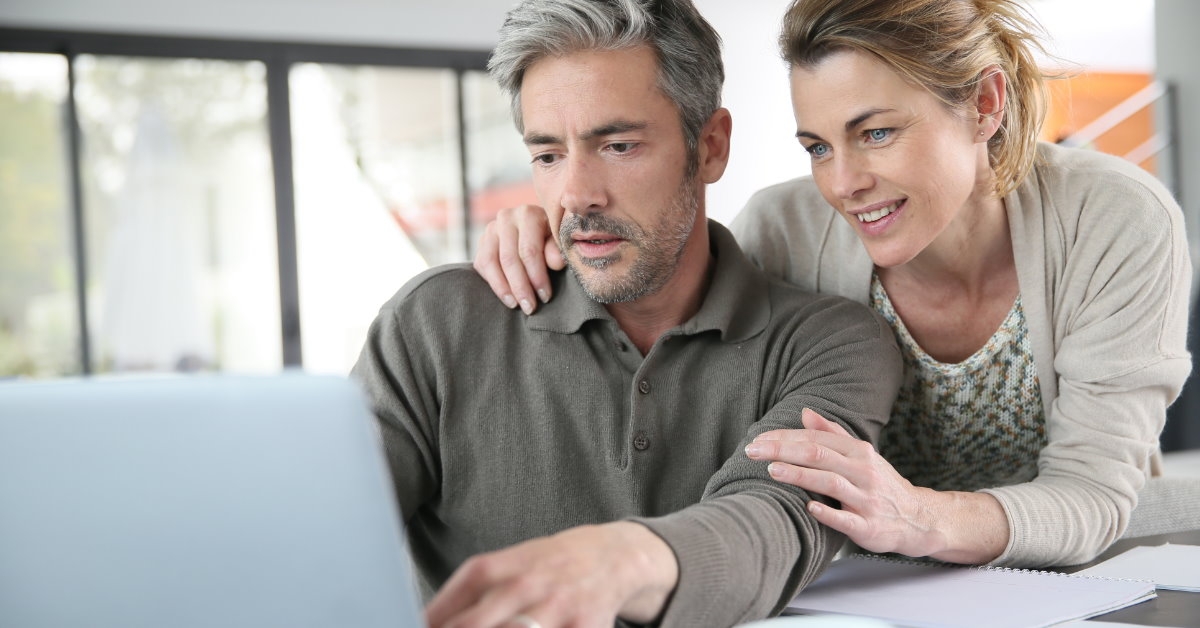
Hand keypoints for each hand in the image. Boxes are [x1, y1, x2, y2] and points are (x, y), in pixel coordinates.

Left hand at [425, 522, 677, 627]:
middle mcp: (528, 585)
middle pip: (479, 623)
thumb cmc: (551, 564)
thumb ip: (469, 592)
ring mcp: (556, 609)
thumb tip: (427, 621)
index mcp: (504, 566)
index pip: (459, 596)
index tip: (409, 625)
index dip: (435, 617)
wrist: (614, 556)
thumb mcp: (509, 564)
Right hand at [473, 204, 565, 314]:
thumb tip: (556, 263)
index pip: (529, 250)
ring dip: (504, 288)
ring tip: (516, 305)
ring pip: (492, 263)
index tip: (545, 297)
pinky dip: (494, 284)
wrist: (538, 229)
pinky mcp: (482, 242)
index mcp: (528, 214)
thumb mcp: (559, 242)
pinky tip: (507, 297)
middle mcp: (506, 217)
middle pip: (509, 258)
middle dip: (520, 286)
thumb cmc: (552, 238)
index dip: (537, 276)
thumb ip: (557, 250)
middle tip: (530, 307)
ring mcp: (491, 229)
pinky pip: (482, 265)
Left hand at [746, 408, 942, 557]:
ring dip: (800, 475)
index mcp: (858, 452)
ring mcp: (867, 500)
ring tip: (772, 470)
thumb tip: (805, 412)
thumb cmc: (881, 484)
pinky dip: (828, 513)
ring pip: (830, 483)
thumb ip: (832, 434)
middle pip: (819, 455)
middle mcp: (863, 472)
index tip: (757, 439)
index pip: (815, 438)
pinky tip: (808, 507)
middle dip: (783, 450)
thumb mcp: (861, 455)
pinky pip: (847, 520)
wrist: (919, 518)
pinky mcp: (869, 527)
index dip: (784, 437)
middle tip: (753, 451)